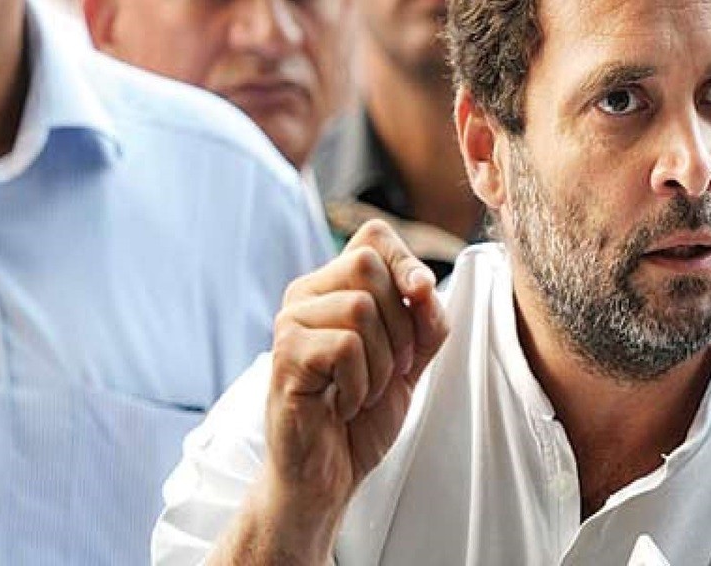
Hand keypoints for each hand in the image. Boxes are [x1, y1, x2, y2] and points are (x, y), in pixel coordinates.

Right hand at [258, 219, 448, 546]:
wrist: (329, 474)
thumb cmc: (364, 415)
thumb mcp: (412, 358)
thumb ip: (425, 318)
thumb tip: (424, 283)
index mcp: (334, 285)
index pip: (374, 235)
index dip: (407, 262)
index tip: (422, 299)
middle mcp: (306, 295)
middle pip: (368, 265)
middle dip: (401, 323)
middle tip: (395, 368)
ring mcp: (291, 323)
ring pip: (360, 306)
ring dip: (383, 361)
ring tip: (366, 391)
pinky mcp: (285, 356)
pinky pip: (344, 346)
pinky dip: (361, 384)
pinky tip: (346, 404)